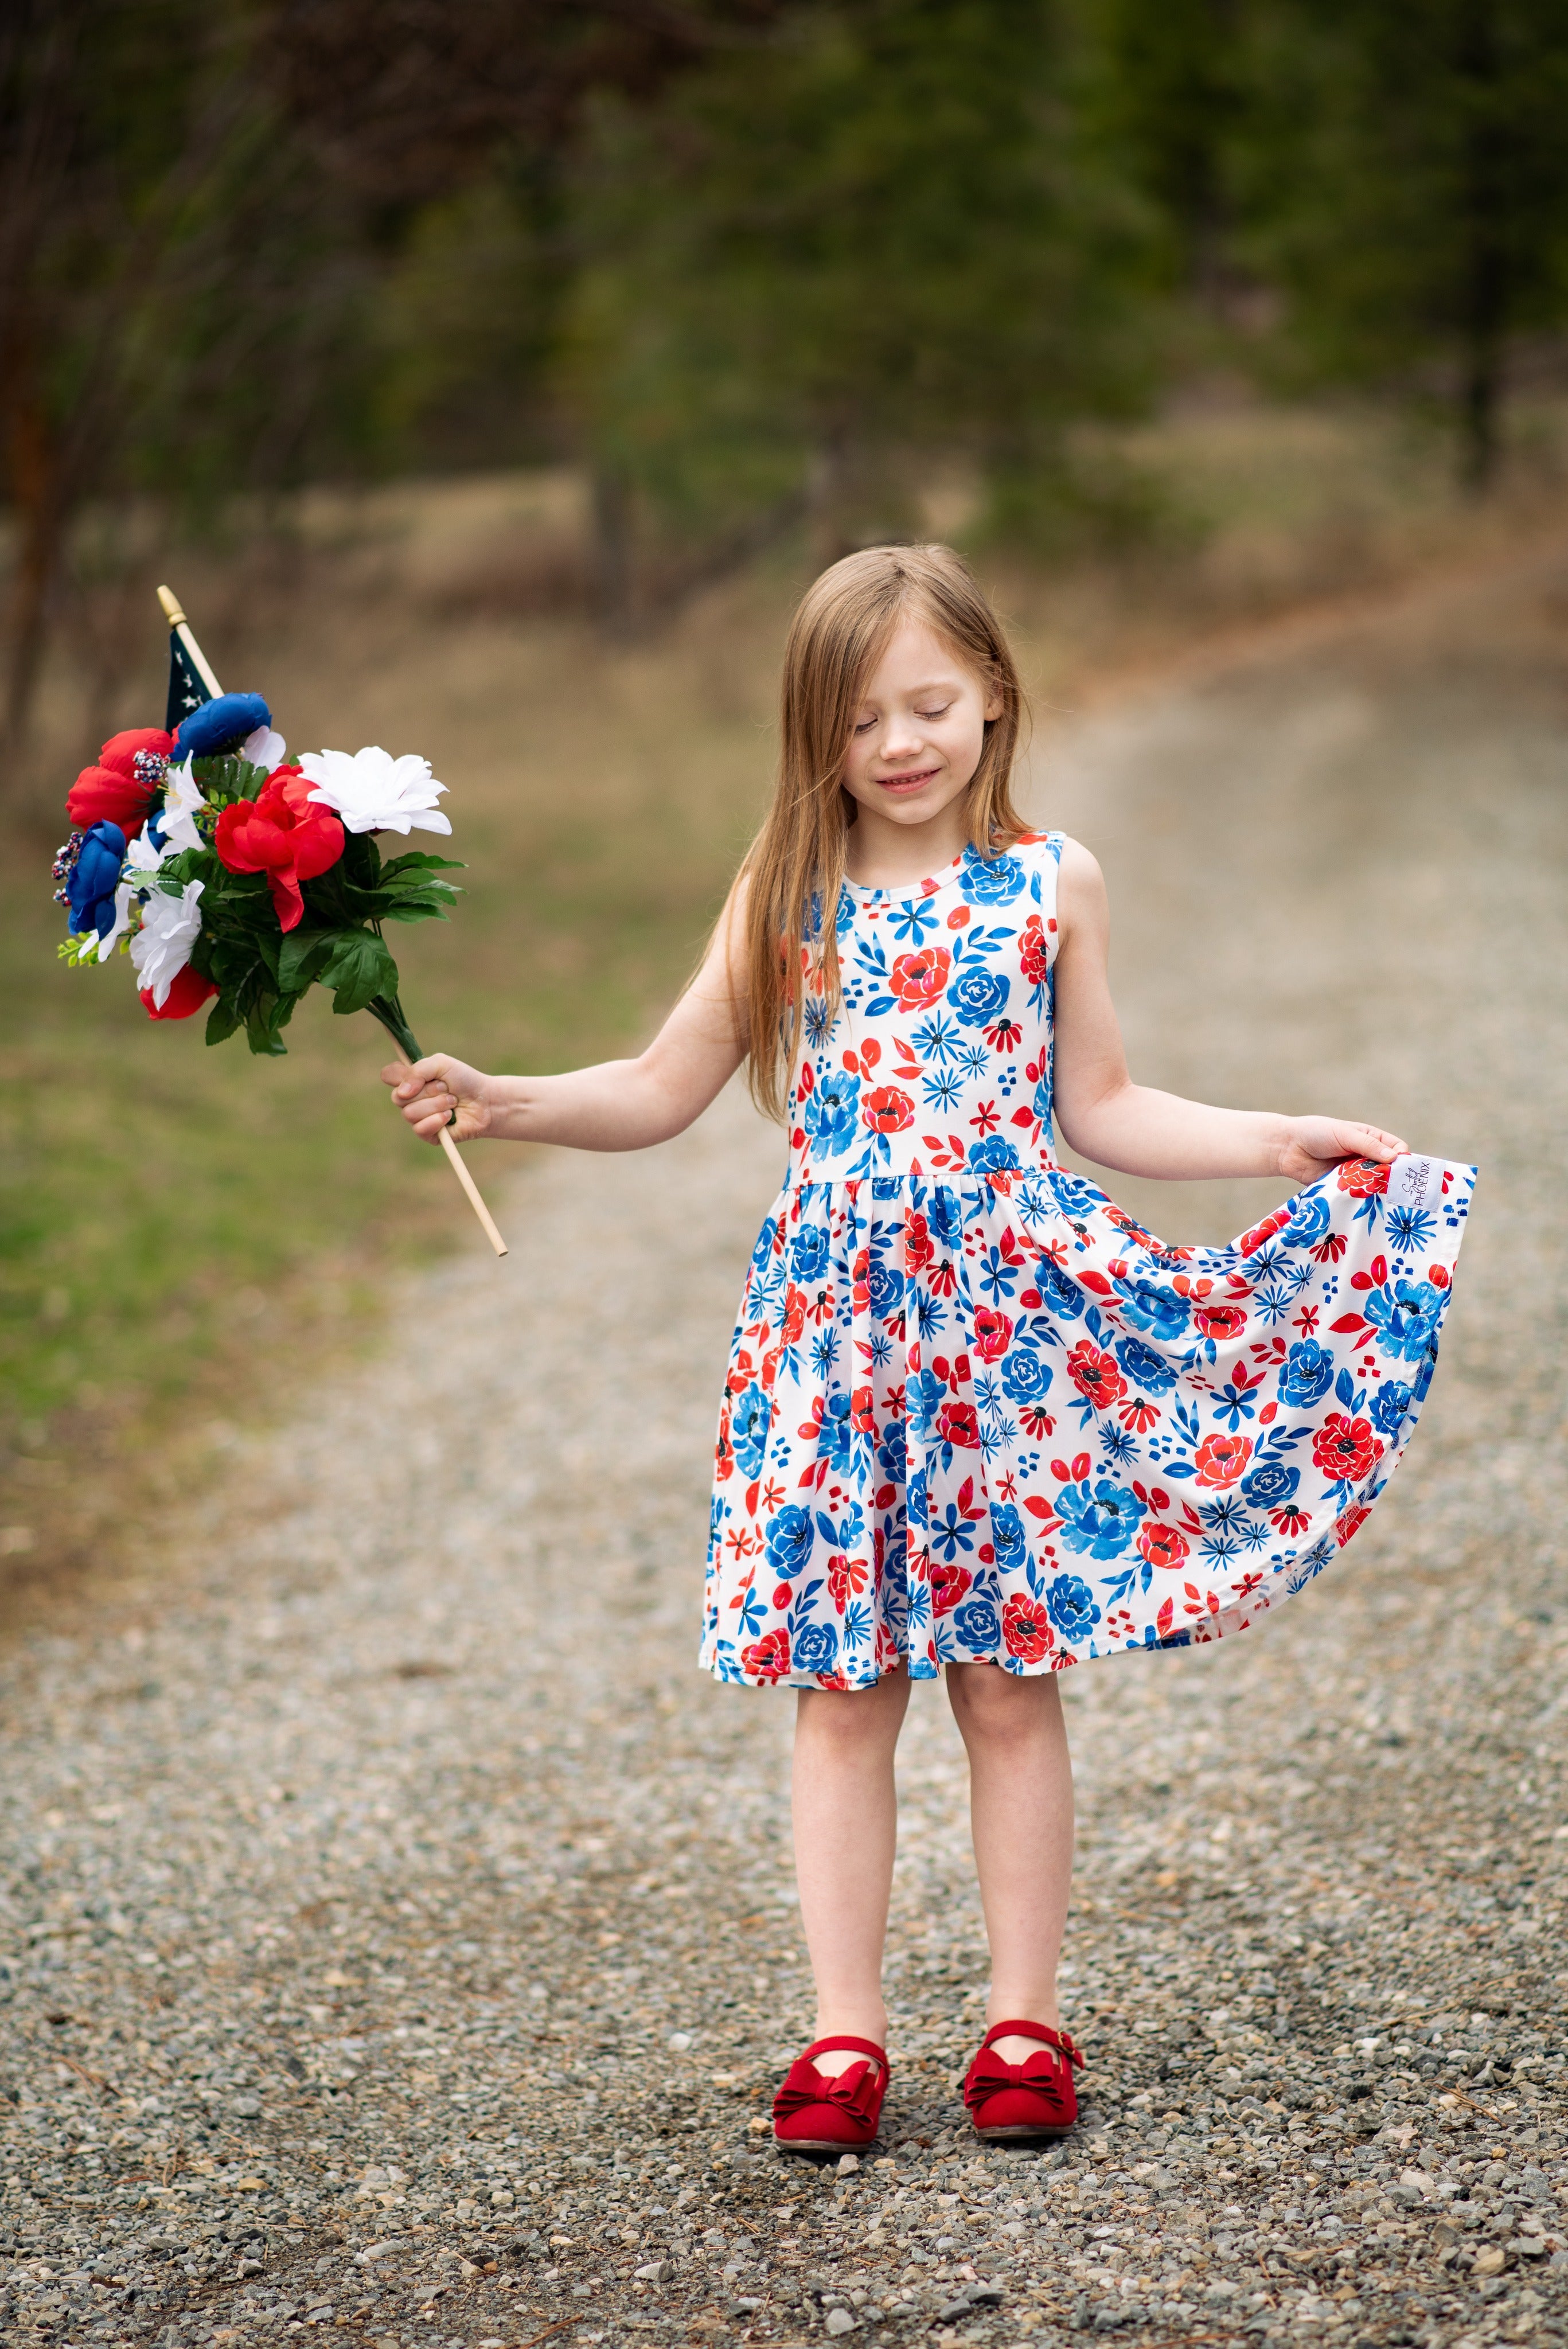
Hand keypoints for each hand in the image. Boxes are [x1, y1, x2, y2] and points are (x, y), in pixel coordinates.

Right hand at [382, 1053, 493, 1143]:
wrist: (485, 1101)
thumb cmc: (464, 1080)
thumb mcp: (442, 1064)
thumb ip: (419, 1070)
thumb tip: (402, 1092)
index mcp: (411, 1079)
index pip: (388, 1075)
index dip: (397, 1076)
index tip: (416, 1075)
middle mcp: (410, 1099)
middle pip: (398, 1097)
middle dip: (426, 1091)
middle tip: (446, 1088)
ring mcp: (418, 1117)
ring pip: (409, 1114)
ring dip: (436, 1105)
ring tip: (452, 1102)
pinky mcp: (428, 1134)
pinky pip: (420, 1129)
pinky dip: (437, 1120)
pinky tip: (450, 1117)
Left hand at [1278, 1116, 1407, 1187]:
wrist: (1288, 1149)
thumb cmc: (1317, 1133)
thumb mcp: (1345, 1134)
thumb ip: (1368, 1146)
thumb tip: (1394, 1158)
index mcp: (1371, 1139)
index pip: (1396, 1149)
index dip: (1402, 1158)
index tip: (1401, 1168)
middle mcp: (1366, 1157)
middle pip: (1388, 1170)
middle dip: (1392, 1178)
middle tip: (1395, 1187)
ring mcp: (1356, 1174)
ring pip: (1375, 1185)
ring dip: (1377, 1190)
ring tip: (1382, 1197)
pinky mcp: (1344, 1188)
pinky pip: (1358, 1195)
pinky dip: (1362, 1198)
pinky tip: (1366, 1204)